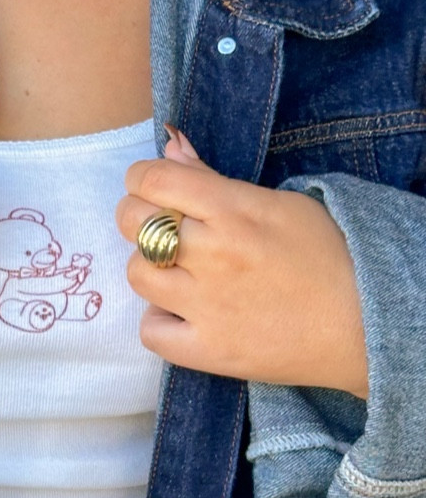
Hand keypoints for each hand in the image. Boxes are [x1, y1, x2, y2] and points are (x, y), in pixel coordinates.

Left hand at [115, 128, 368, 397]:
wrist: (363, 327)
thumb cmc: (330, 256)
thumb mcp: (281, 203)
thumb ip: (214, 177)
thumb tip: (170, 147)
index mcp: (235, 210)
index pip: (154, 179)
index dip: (141, 178)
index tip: (148, 185)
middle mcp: (214, 255)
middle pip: (134, 221)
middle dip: (137, 215)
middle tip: (160, 225)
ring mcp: (207, 306)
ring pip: (136, 272)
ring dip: (149, 266)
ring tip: (178, 271)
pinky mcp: (207, 350)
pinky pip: (149, 330)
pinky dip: (159, 320)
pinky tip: (182, 312)